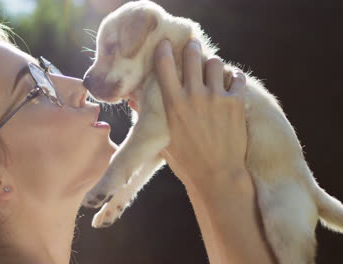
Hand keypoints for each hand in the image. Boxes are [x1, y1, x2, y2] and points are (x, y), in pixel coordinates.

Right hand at [155, 39, 247, 187]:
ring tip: (211, 70)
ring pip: (215, 62)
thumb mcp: (162, 138)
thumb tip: (133, 101)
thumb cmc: (186, 161)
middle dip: (191, 49)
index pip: (164, 65)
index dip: (164, 50)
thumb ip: (149, 117)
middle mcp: (194, 95)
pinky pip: (237, 77)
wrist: (217, 175)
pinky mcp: (236, 103)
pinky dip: (233, 77)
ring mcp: (216, 97)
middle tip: (192, 47)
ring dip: (212, 64)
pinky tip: (229, 82)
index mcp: (173, 103)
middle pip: (192, 56)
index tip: (165, 43)